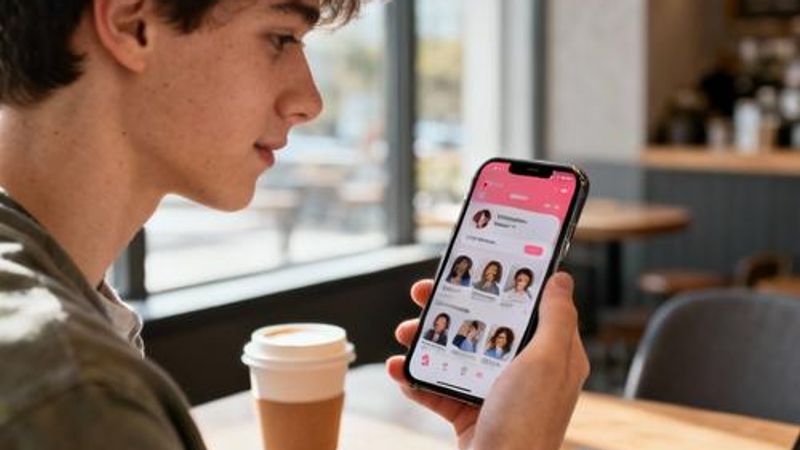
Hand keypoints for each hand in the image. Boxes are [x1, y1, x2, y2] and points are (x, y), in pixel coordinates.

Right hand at [386, 272, 589, 449]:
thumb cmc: (527, 425)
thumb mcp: (547, 362)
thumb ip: (555, 318)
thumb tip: (562, 280)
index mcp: (552, 357)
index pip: (529, 307)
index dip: (503, 284)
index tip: (475, 266)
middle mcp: (525, 373)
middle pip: (485, 326)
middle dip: (450, 309)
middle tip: (422, 293)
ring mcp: (496, 394)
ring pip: (458, 354)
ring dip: (425, 341)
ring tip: (404, 333)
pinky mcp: (470, 415)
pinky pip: (439, 388)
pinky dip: (417, 378)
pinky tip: (400, 369)